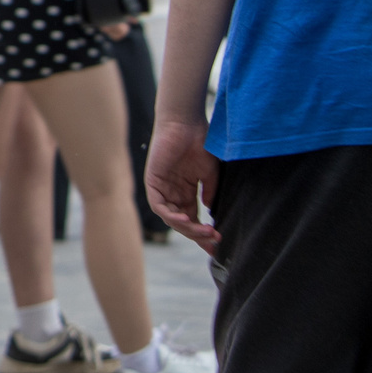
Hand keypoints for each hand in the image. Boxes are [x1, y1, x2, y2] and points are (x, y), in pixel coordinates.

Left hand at [145, 117, 221, 249]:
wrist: (187, 123)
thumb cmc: (199, 144)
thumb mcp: (210, 174)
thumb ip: (210, 194)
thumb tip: (212, 215)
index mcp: (186, 193)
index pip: (193, 221)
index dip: (204, 236)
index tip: (218, 248)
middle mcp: (173, 194)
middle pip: (183, 223)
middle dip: (198, 236)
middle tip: (215, 242)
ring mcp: (162, 188)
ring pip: (171, 218)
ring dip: (188, 228)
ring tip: (205, 232)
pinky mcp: (153, 181)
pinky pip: (158, 205)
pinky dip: (171, 215)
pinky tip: (186, 218)